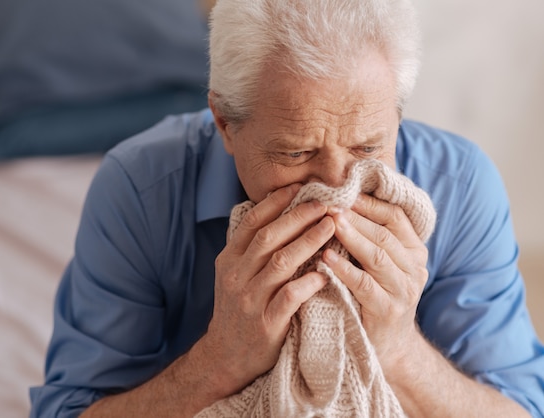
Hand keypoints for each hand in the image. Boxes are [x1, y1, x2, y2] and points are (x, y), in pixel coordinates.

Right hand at [202, 184, 331, 393]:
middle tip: (324, 203)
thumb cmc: (239, 309)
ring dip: (309, 241)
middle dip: (298, 216)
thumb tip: (274, 212)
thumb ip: (250, 248)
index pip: (252, 222)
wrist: (227, 356)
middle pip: (269, 237)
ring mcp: (250, 300)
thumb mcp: (234, 274)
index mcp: (229, 259)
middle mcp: (236, 276)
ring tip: (331, 227)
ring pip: (281, 262)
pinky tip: (325, 272)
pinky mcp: (266, 324)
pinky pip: (290, 297)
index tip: (299, 188)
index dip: (276, 203)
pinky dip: (308, 282)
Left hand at [322, 193, 428, 370]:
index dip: (369, 204)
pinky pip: (364, 284)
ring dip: (352, 237)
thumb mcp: (378, 264)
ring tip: (330, 223)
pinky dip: (344, 269)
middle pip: (385, 234)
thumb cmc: (374, 295)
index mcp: (414, 251)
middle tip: (330, 204)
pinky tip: (326, 258)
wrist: (387, 346)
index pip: (395, 217)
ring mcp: (404, 290)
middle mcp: (414, 268)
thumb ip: (369, 236)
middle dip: (356, 217)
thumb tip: (339, 201)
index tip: (344, 193)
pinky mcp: (387, 310)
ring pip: (377, 255)